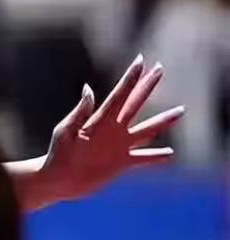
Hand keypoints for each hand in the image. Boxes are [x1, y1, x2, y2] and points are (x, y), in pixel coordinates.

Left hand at [40, 55, 184, 202]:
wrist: (58, 179)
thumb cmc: (58, 152)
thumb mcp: (66, 130)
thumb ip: (80, 112)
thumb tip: (87, 88)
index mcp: (100, 119)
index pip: (119, 94)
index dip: (130, 78)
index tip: (141, 60)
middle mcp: (113, 129)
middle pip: (135, 104)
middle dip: (147, 86)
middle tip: (160, 69)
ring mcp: (119, 145)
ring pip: (147, 130)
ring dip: (164, 121)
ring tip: (180, 110)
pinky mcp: (121, 163)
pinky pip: (143, 158)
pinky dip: (156, 156)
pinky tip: (170, 153)